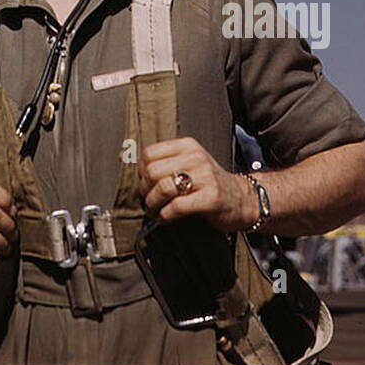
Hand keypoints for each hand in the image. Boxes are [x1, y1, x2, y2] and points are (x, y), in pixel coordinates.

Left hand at [139, 137, 255, 233]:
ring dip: (153, 204)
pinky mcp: (211, 197)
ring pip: (163, 188)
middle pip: (153, 171)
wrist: (242, 200)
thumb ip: (162, 162)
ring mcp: (205, 177)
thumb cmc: (208, 184)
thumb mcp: (188, 165)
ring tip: (155, 211)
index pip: (149, 153)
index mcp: (187, 146)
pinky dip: (166, 215)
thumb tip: (122, 156)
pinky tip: (167, 218)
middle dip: (145, 190)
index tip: (144, 185)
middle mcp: (196, 157)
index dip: (140, 172)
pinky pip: (177, 206)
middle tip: (148, 201)